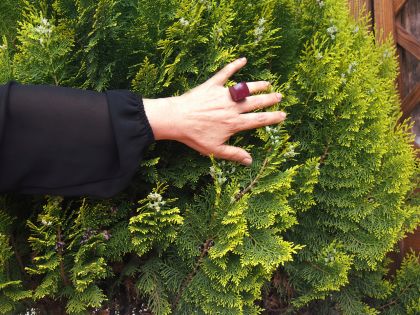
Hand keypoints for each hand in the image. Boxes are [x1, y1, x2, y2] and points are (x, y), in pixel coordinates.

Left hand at [143, 57, 285, 165]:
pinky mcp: (212, 85)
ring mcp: (223, 95)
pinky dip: (234, 66)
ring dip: (258, 85)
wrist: (176, 119)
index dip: (273, 118)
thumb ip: (234, 154)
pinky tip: (243, 59)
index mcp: (234, 123)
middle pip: (256, 102)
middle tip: (280, 96)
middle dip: (270, 99)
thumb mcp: (215, 149)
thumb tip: (250, 161)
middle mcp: (232, 107)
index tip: (283, 115)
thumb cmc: (194, 136)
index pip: (259, 120)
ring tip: (268, 84)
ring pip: (245, 88)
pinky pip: (225, 73)